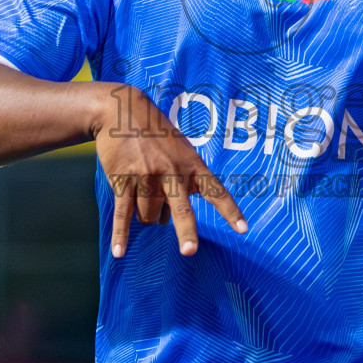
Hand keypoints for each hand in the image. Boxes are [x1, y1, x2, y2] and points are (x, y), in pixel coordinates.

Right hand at [94, 85, 247, 257]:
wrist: (122, 111)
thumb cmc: (156, 135)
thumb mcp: (180, 150)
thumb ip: (182, 182)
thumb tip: (167, 220)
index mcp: (191, 165)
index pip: (216, 191)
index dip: (229, 211)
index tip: (242, 229)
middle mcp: (171, 172)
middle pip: (181, 209)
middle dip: (185, 231)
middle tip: (189, 251)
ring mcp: (146, 176)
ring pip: (150, 216)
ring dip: (148, 217)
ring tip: (144, 195)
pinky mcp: (123, 180)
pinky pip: (123, 213)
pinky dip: (121, 234)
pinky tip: (120, 252)